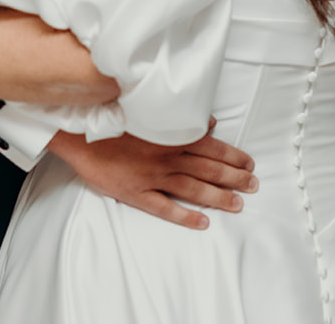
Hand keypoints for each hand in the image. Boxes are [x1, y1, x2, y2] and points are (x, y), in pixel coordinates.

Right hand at [46, 122, 256, 230]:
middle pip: (208, 169)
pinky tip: (202, 223)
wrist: (80, 132)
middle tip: (253, 186)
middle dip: (234, 178)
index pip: (212, 147)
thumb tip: (209, 122)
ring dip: (218, 198)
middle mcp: (167, 157)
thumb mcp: (149, 112)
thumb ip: (181, 120)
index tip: (249, 164)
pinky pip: (165, 207)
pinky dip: (185, 216)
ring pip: (193, 189)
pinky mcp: (136, 193)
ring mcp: (152, 176)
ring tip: (237, 205)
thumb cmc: (113, 118)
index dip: (233, 157)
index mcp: (171, 136)